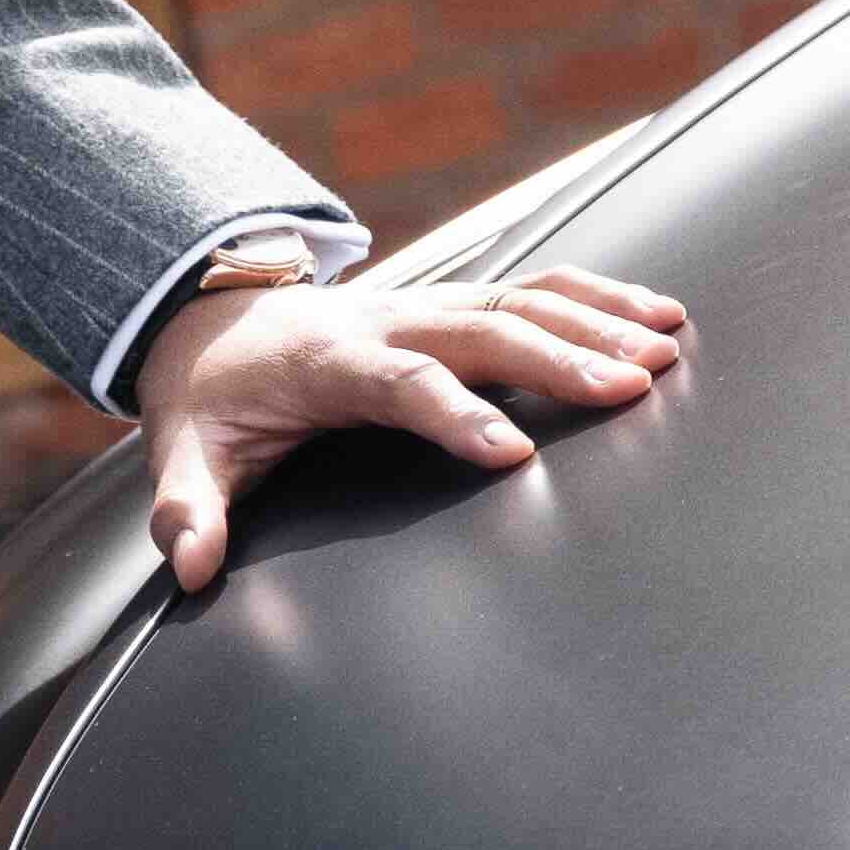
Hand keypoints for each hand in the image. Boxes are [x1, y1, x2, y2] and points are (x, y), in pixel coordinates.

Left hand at [131, 250, 690, 599]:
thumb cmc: (212, 396)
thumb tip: (190, 563)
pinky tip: (655, 315)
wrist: (209, 317)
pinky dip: (595, 295)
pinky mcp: (452, 300)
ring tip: (665, 349)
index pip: (399, 379)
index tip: (513, 451)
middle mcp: (386, 319)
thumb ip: (186, 509)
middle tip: (630, 388)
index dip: (455, 412)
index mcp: (327, 360)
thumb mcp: (183, 453)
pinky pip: (532, 287)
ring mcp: (424, 302)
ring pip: (520, 298)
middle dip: (558, 355)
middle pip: (483, 328)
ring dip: (595, 319)